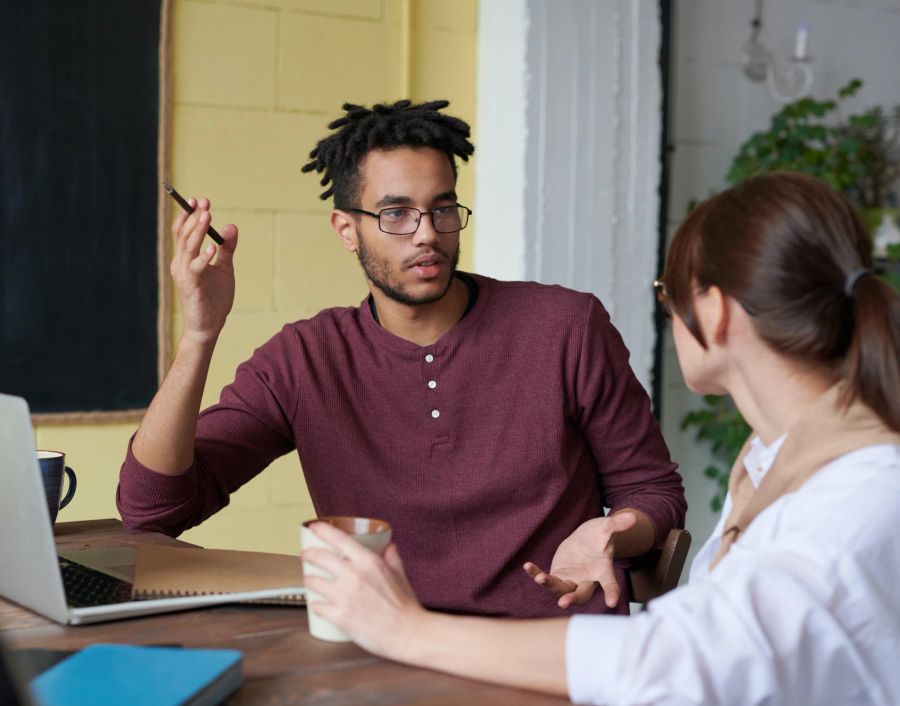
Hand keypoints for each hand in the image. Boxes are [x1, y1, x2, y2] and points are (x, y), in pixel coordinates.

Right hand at [170, 196, 237, 344]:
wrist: (209, 326)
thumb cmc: (214, 299)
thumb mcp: (224, 269)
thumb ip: (227, 249)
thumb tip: (231, 226)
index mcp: (185, 259)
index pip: (183, 232)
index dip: (188, 215)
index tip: (200, 200)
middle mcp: (180, 264)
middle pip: (184, 235)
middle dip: (193, 217)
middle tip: (204, 202)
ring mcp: (184, 275)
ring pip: (188, 248)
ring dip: (197, 231)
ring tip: (206, 215)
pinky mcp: (191, 287)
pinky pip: (195, 268)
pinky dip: (203, 257)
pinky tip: (212, 247)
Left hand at [301, 522, 426, 659]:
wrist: (407, 633)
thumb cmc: (406, 606)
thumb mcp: (400, 574)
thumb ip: (392, 558)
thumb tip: (389, 546)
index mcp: (369, 562)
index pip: (339, 538)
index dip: (322, 530)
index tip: (314, 526)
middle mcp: (354, 575)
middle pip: (320, 557)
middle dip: (309, 554)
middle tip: (306, 555)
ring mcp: (345, 596)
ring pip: (313, 582)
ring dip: (309, 580)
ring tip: (310, 581)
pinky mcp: (340, 616)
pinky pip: (317, 606)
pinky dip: (315, 605)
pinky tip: (318, 605)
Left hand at [523, 511, 637, 608]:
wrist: (586, 540)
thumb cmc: (599, 535)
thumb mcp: (607, 528)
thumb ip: (617, 525)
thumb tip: (632, 517)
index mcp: (602, 570)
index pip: (609, 583)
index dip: (611, 592)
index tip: (611, 603)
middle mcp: (587, 580)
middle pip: (581, 594)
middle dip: (573, 598)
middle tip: (563, 603)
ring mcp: (572, 580)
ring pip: (561, 589)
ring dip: (550, 585)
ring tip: (540, 578)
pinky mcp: (558, 576)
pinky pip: (546, 579)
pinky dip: (536, 574)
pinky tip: (527, 566)